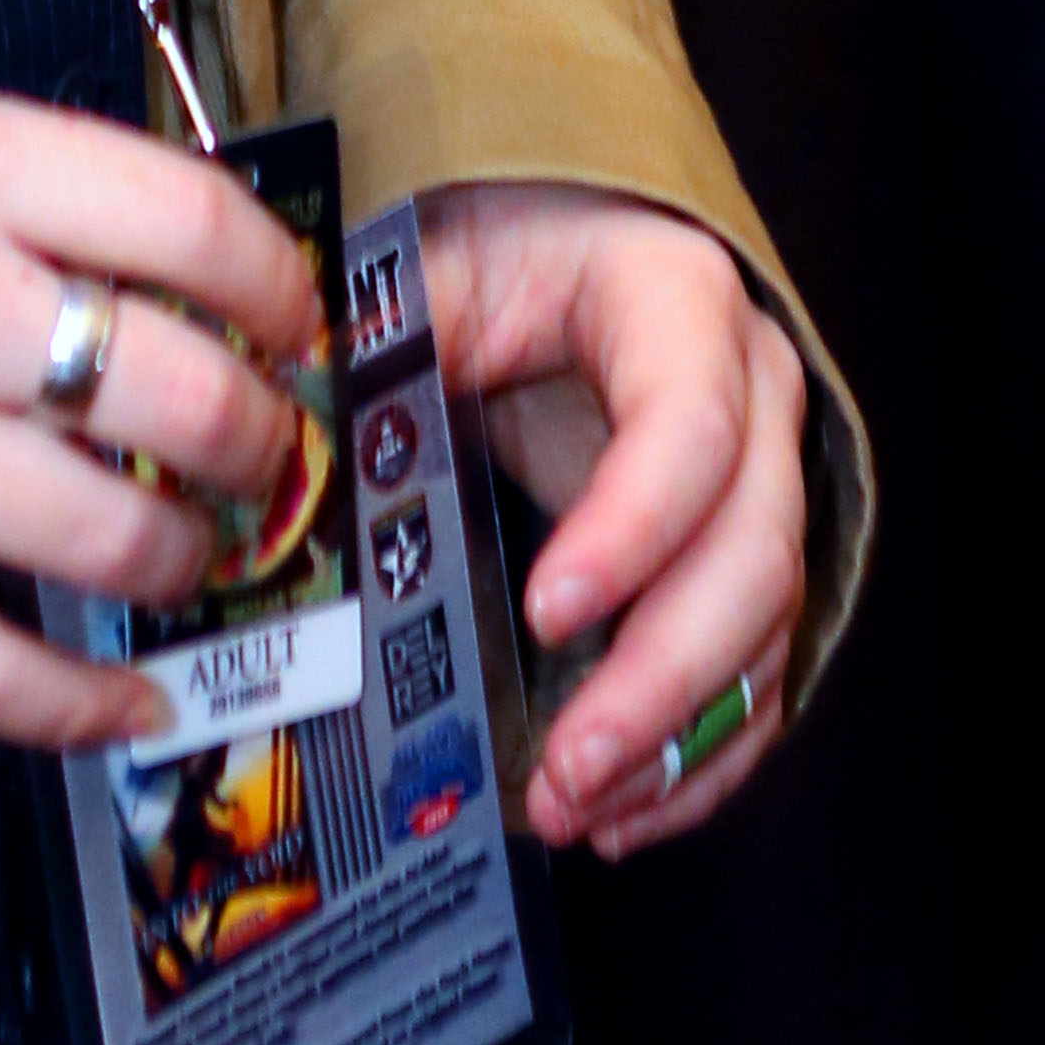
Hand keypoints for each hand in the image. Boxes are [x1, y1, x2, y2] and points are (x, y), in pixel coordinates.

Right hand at [0, 87, 327, 746]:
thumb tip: (135, 235)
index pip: (193, 223)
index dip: (275, 280)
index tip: (292, 310)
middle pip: (183, 398)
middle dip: (258, 437)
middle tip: (265, 445)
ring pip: (109, 540)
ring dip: (183, 559)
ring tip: (195, 550)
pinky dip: (72, 707)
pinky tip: (132, 706)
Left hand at [419, 182, 808, 858]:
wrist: (555, 231)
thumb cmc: (494, 241)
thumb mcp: (433, 260)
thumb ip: (377, 330)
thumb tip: (279, 421)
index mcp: (676, 301)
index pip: (688, 427)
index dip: (631, 528)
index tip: (549, 609)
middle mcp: (751, 394)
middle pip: (751, 552)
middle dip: (662, 676)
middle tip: (569, 765)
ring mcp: (763, 480)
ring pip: (766, 628)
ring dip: (678, 737)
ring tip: (579, 809)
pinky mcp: (744, 554)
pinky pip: (761, 670)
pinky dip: (704, 754)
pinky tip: (630, 814)